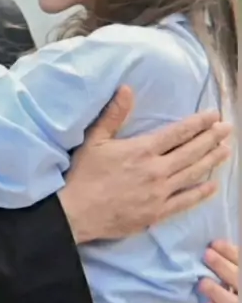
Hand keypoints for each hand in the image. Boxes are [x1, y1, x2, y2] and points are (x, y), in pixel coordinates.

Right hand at [58, 85, 230, 242]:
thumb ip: (114, 114)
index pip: (178, 133)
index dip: (199, 123)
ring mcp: (159, 193)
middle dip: (212, 138)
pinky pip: (185, 202)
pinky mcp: (157, 213)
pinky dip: (201, 193)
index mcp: (142, 150)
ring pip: (193, 174)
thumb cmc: (84, 175)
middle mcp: (156, 170)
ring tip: (227, 150)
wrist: (77, 213)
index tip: (214, 116)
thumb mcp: (95, 140)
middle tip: (228, 129)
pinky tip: (213, 185)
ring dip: (212, 161)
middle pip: (191, 151)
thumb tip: (127, 89)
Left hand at [199, 240, 237, 302]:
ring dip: (218, 293)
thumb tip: (214, 246)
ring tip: (203, 283)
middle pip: (240, 282)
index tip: (214, 244)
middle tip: (207, 255)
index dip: (231, 253)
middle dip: (224, 268)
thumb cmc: (234, 297)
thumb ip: (231, 265)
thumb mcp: (233, 279)